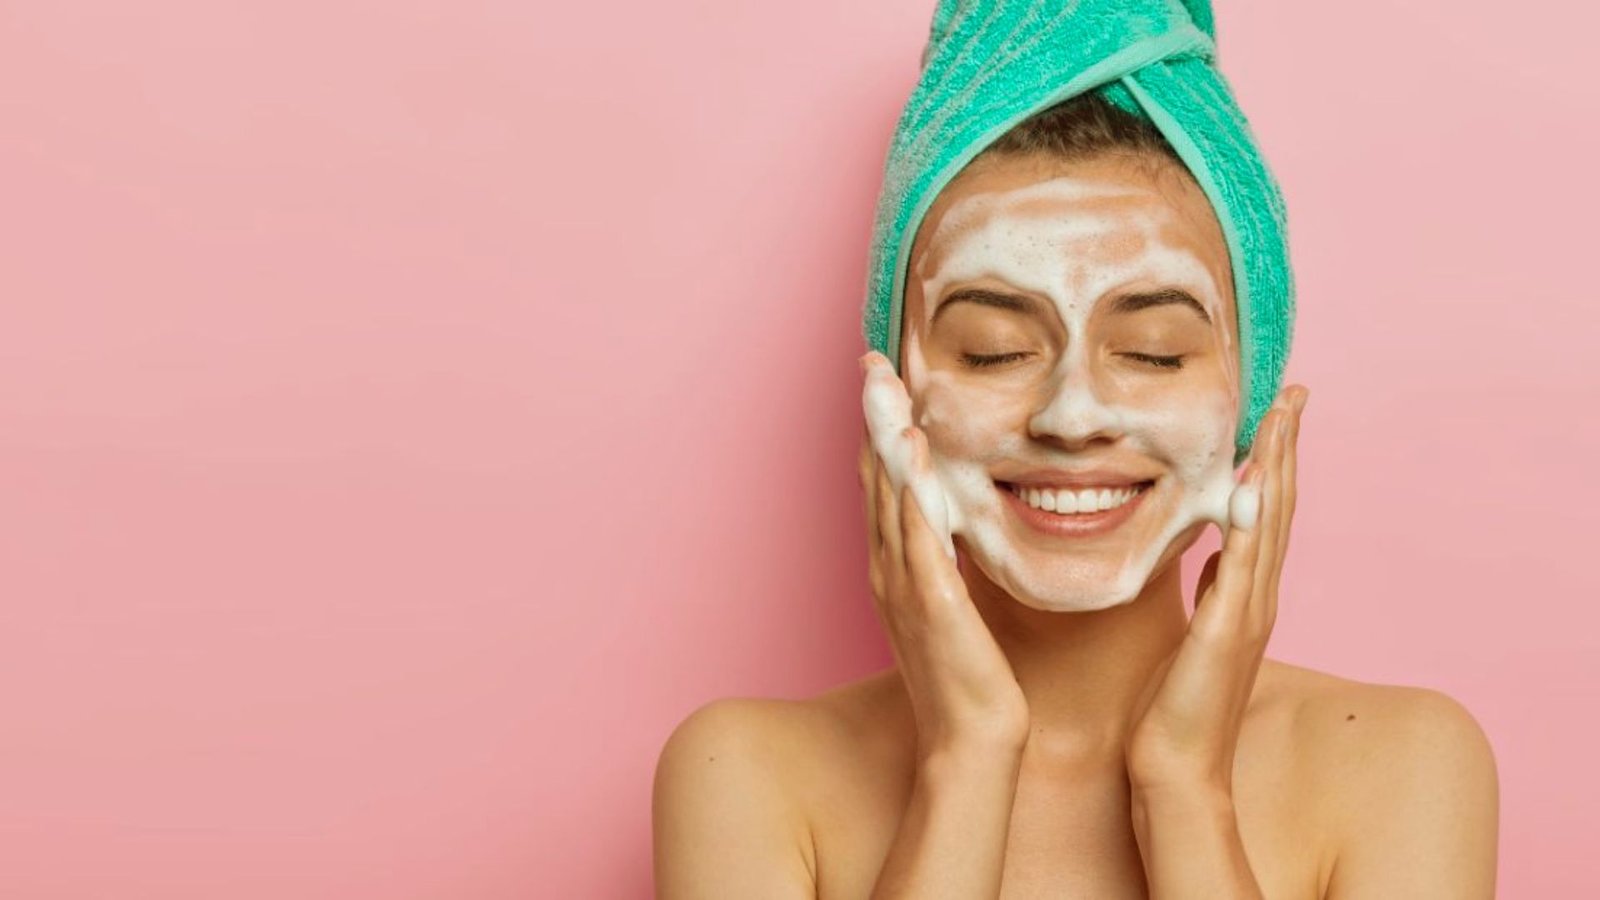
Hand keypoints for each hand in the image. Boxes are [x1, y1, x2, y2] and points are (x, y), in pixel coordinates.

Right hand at [858, 352, 1028, 755]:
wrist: (972, 739)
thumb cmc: (967, 678)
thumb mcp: (951, 606)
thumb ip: (944, 562)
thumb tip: (953, 523)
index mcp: (893, 568)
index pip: (882, 485)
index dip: (879, 430)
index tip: (884, 381)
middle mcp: (888, 569)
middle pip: (874, 478)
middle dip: (872, 417)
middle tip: (872, 361)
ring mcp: (904, 584)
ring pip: (887, 495)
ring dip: (882, 435)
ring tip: (881, 383)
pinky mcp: (932, 600)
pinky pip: (917, 533)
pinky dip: (910, 489)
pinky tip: (910, 450)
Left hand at [1124, 384, 1308, 793]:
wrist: (1177, 766)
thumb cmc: (1176, 704)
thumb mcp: (1195, 627)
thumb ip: (1211, 587)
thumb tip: (1214, 546)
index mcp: (1247, 592)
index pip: (1267, 510)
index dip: (1275, 457)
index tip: (1278, 409)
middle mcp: (1258, 596)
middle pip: (1280, 504)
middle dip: (1287, 444)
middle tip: (1294, 390)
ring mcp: (1248, 613)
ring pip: (1271, 524)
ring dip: (1278, 466)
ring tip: (1283, 414)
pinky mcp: (1226, 632)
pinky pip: (1240, 566)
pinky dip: (1250, 524)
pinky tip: (1252, 483)